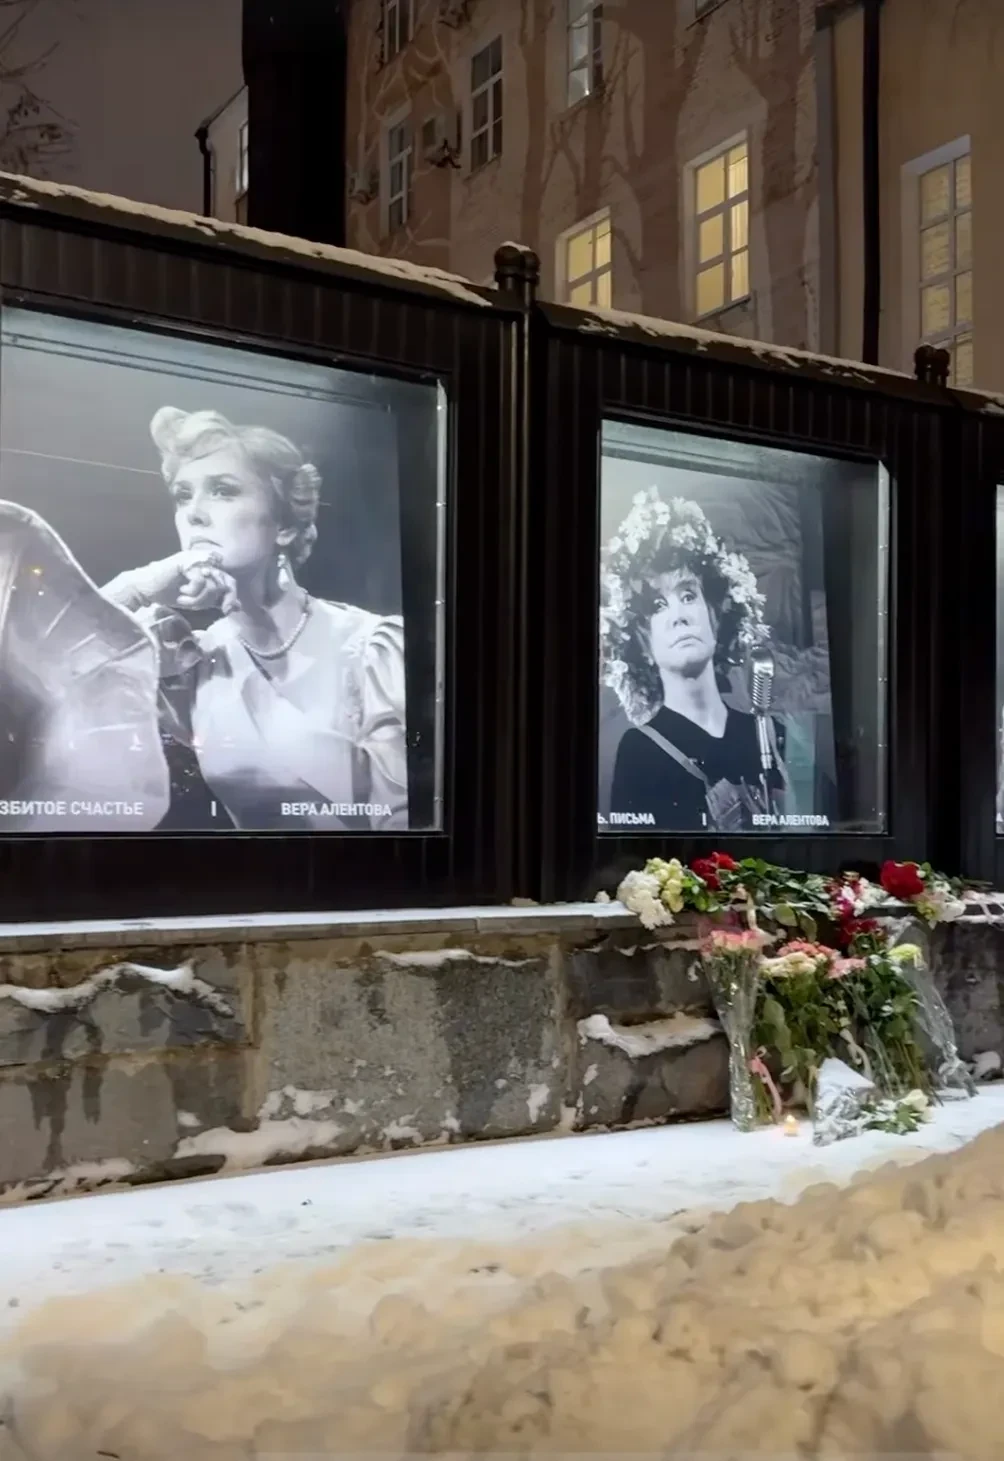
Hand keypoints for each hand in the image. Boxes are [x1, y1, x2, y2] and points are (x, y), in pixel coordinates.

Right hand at [123, 551, 238, 614]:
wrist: (145, 589)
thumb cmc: (169, 593)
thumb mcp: (198, 600)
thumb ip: (216, 600)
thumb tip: (237, 606)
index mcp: (209, 569)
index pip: (230, 581)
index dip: (231, 596)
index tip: (226, 611)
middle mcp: (204, 562)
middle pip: (224, 582)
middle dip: (211, 600)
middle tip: (195, 605)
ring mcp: (195, 559)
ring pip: (212, 583)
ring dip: (198, 598)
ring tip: (184, 600)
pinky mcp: (186, 561)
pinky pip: (200, 580)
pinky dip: (191, 592)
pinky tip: (180, 592)